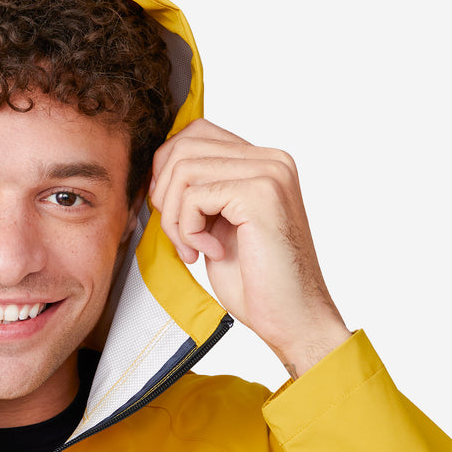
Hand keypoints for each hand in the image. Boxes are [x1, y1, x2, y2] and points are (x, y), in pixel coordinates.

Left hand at [149, 119, 350, 377]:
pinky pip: (193, 196)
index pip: (194, 134)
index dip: (166, 173)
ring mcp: (268, 173)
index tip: (173, 216)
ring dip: (174, 217)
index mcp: (262, 162)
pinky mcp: (259, 194)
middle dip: (164, 194)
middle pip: (183, 145)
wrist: (292, 317)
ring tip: (194, 248)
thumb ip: (199, 193)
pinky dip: (188, 230)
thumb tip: (158, 174)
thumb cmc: (256, 280)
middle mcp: (270, 159)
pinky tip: (210, 253)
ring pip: (183, 169)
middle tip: (179, 236)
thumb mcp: (217, 225)